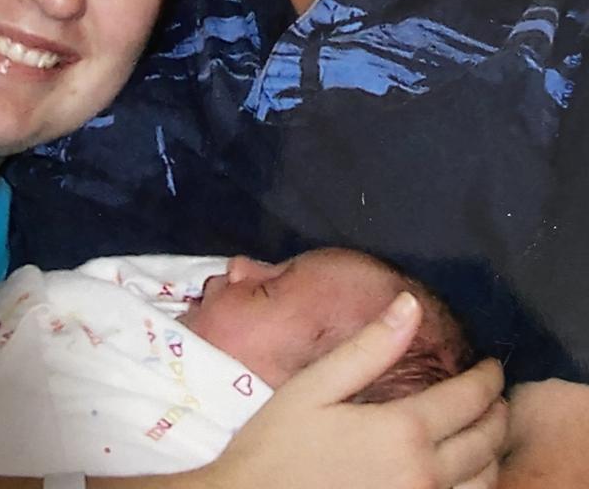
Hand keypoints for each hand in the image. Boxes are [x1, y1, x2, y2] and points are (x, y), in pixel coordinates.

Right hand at [208, 292, 506, 488]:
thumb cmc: (277, 445)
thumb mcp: (315, 386)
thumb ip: (369, 347)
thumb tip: (409, 304)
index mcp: (403, 431)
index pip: (468, 399)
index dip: (487, 378)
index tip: (493, 366)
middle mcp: (423, 475)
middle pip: (485, 441)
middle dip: (498, 413)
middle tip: (496, 395)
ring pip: (484, 482)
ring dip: (492, 453)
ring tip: (485, 433)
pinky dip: (475, 487)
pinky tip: (461, 473)